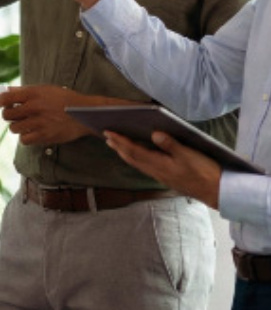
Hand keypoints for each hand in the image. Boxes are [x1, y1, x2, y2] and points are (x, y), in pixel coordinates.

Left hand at [0, 84, 96, 145]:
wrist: (85, 113)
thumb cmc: (64, 99)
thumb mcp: (45, 89)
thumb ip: (24, 90)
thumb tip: (6, 90)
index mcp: (33, 94)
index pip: (5, 98)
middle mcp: (34, 108)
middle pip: (7, 115)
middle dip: (8, 115)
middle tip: (15, 115)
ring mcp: (39, 123)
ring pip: (14, 128)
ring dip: (17, 127)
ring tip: (26, 124)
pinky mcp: (44, 136)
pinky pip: (24, 140)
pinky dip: (26, 137)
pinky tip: (32, 132)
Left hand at [104, 130, 221, 208]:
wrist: (216, 192)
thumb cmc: (204, 172)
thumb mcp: (189, 155)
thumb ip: (171, 144)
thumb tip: (154, 134)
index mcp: (160, 164)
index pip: (134, 151)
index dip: (120, 141)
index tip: (108, 133)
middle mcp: (157, 171)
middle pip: (132, 158)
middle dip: (118, 147)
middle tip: (107, 137)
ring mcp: (161, 176)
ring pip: (138, 163)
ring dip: (125, 153)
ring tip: (116, 145)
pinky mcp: (167, 178)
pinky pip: (145, 167)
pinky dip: (136, 159)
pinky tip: (137, 156)